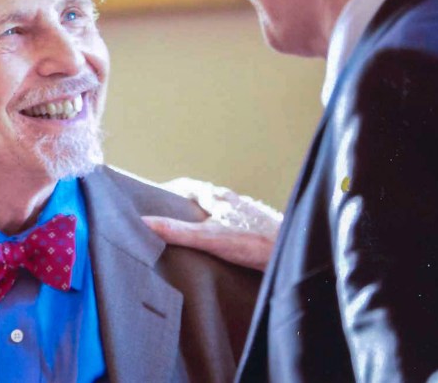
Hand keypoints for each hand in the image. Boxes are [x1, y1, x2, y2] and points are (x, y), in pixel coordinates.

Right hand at [143, 177, 282, 271]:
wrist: (292, 252)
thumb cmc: (254, 243)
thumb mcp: (209, 238)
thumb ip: (176, 231)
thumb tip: (145, 222)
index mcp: (218, 197)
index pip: (188, 185)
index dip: (170, 190)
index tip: (154, 196)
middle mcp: (232, 200)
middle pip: (202, 196)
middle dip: (184, 203)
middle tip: (168, 214)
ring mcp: (246, 213)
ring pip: (219, 209)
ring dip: (203, 215)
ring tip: (191, 230)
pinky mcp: (257, 227)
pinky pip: (232, 221)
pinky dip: (219, 227)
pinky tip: (220, 243)